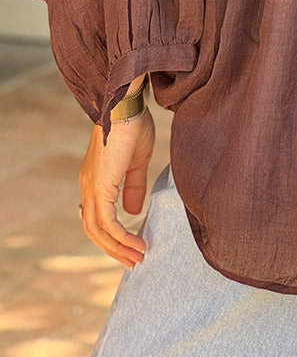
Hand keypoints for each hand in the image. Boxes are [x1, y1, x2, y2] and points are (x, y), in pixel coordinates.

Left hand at [79, 107, 154, 268]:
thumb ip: (133, 185)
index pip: (97, 217)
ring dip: (118, 247)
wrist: (126, 105)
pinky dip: (121, 236)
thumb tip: (133, 211)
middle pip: (94, 230)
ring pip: (98, 230)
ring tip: (138, 257)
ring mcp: (91, 187)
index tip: (131, 247)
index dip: (112, 235)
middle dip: (114, 248)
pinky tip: (136, 242)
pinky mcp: (100, 186)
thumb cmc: (133, 125)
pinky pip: (107, 222)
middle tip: (133, 261)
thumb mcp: (137, 160)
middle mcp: (88, 186)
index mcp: (95, 180)